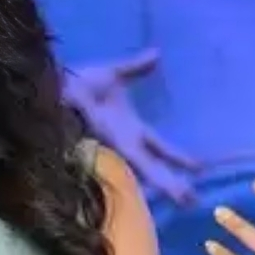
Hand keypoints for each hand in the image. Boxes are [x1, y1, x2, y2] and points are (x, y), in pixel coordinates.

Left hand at [63, 48, 199, 204]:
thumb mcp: (114, 74)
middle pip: (153, 167)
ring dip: (157, 186)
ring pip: (139, 173)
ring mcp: (109, 149)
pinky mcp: (94, 150)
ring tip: (178, 199)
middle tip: (193, 199)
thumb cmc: (81, 82)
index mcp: (130, 130)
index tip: (200, 167)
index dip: (178, 157)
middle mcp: (123, 144)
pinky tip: (142, 198)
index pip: (160, 148)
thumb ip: (135, 68)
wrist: (54, 85)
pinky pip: (114, 169)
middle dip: (172, 181)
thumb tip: (157, 54)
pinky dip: (126, 182)